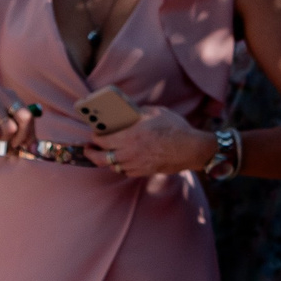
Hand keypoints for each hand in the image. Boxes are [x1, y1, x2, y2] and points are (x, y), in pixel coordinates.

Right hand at [0, 88, 37, 148]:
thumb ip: (14, 123)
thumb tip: (33, 147)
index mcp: (10, 94)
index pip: (29, 115)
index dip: (30, 133)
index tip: (26, 145)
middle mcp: (2, 95)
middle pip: (25, 119)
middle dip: (21, 137)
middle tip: (12, 145)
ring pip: (9, 129)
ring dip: (2, 139)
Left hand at [88, 106, 214, 177]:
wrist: (192, 148)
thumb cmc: (175, 128)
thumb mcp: (155, 112)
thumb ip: (138, 111)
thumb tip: (127, 109)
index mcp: (130, 135)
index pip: (101, 139)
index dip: (94, 137)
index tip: (94, 133)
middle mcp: (129, 151)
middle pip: (100, 157)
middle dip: (91, 152)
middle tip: (88, 147)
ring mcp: (135, 164)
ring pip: (111, 166)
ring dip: (105, 160)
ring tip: (102, 154)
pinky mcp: (143, 172)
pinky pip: (125, 171)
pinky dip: (120, 166)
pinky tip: (120, 160)